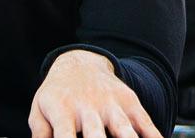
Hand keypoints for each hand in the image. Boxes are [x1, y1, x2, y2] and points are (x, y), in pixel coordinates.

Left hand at [28, 49, 162, 137]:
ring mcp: (112, 105)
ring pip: (125, 131)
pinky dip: (154, 136)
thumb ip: (40, 134)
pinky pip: (145, 123)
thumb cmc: (57, 96)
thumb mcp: (40, 111)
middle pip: (96, 135)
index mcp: (63, 111)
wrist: (80, 63)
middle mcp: (89, 108)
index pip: (64, 137)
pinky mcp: (130, 103)